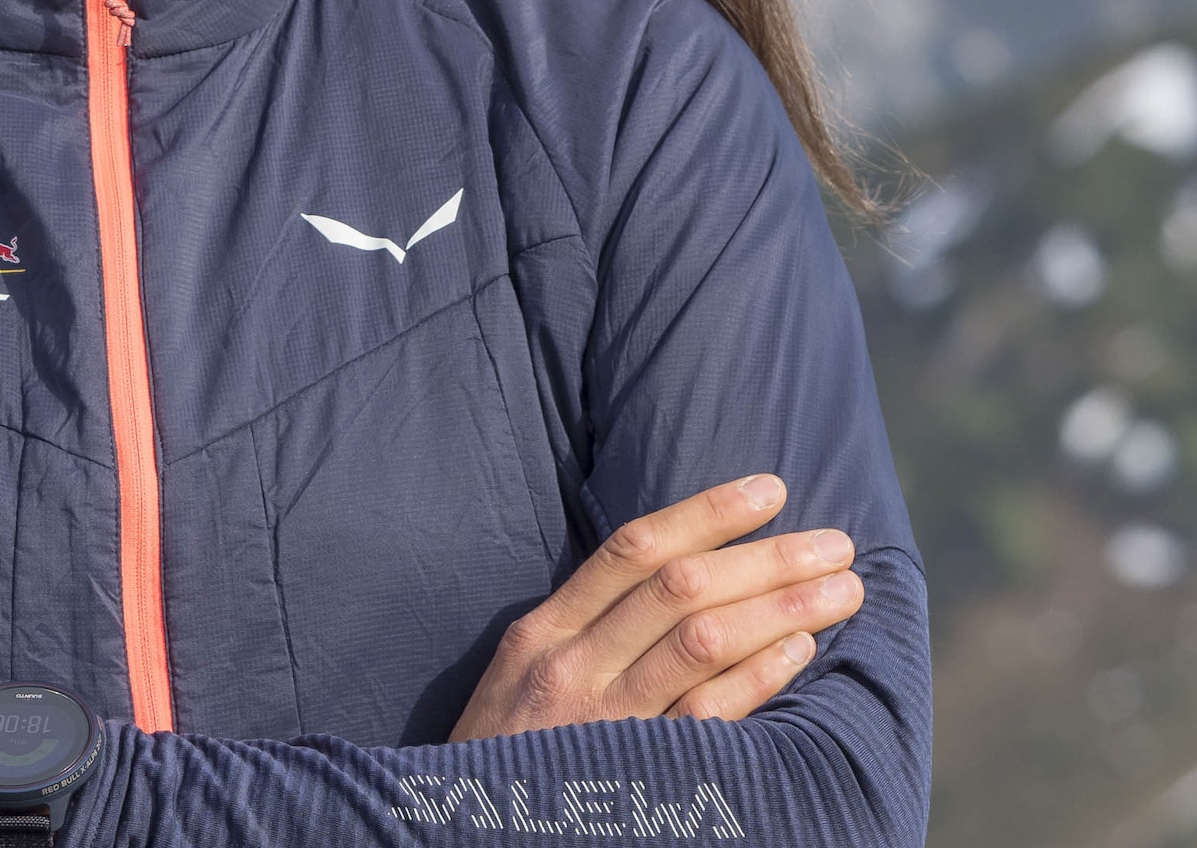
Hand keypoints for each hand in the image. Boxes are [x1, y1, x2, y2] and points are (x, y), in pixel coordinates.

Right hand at [449, 474, 863, 737]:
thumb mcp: (521, 680)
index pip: (633, 548)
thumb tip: (674, 583)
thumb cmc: (506, 760)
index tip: (769, 491)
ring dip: (781, 608)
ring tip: (840, 591)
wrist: (464, 836)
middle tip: (836, 542)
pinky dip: (758, 677)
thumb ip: (583, 633)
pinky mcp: (637, 777)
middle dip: (765, 557)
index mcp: (544, 631)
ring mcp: (603, 722)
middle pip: (679, 587)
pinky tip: (801, 653)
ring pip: (701, 641)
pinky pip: (706, 717)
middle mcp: (571, 664)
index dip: (706, 513)